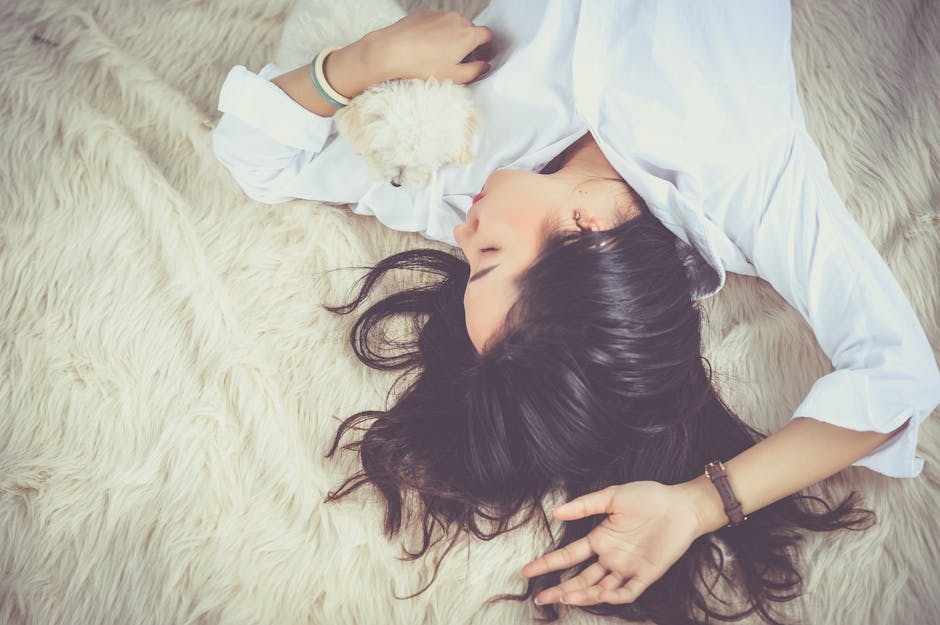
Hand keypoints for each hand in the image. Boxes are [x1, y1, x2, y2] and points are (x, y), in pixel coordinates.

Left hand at [366, 10, 493, 83]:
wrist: (392, 50)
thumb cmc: (423, 65)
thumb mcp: (453, 76)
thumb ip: (475, 71)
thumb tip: (484, 66)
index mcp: (467, 35)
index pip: (487, 35)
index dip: (486, 45)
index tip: (480, 54)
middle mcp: (456, 20)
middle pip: (470, 29)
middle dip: (466, 42)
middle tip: (455, 59)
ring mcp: (440, 14)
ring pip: (452, 24)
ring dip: (450, 35)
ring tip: (437, 53)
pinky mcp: (424, 13)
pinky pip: (437, 21)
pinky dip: (435, 31)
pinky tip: (424, 45)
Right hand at [520, 481, 705, 605]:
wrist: (681, 505)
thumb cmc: (649, 497)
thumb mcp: (613, 496)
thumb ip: (585, 505)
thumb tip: (556, 512)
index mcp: (600, 538)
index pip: (569, 555)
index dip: (548, 564)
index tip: (527, 570)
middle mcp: (611, 557)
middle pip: (581, 578)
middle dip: (560, 588)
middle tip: (541, 597)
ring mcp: (628, 567)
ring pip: (600, 588)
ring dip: (583, 594)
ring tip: (565, 596)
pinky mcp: (647, 574)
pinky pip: (628, 591)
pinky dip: (614, 596)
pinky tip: (601, 595)